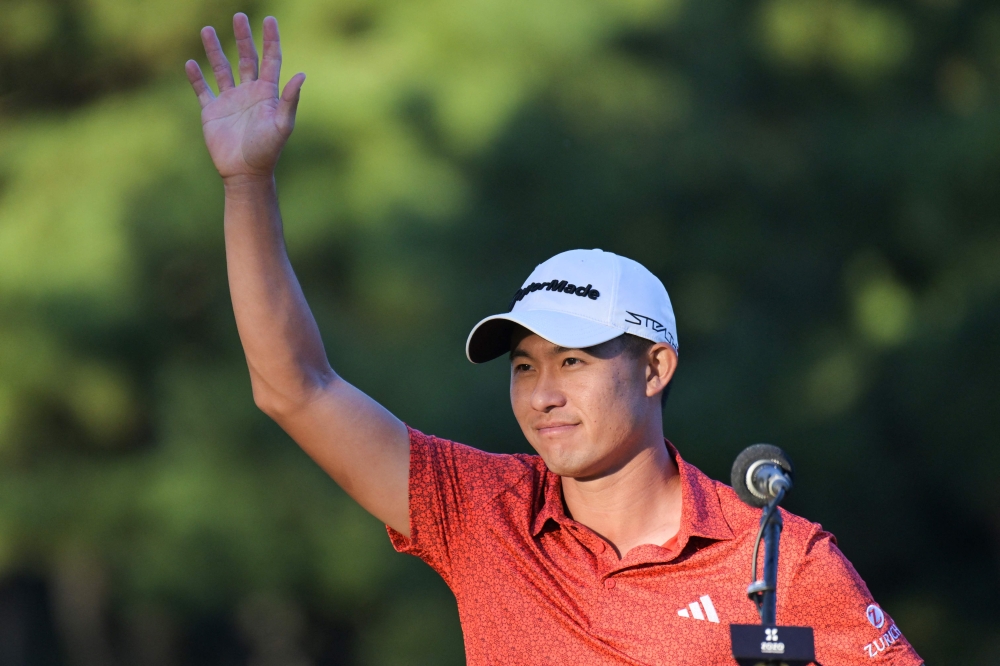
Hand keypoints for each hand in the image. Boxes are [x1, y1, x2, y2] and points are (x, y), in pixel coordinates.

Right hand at [185, 14, 304, 181]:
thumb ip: (289, 100)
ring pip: (221, 69)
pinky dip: (196, 77)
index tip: (269, 19)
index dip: (271, 40)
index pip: (271, 60)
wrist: (245, 172)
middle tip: (239, 16)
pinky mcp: (212, 111)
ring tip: (207, 29)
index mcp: (267, 93)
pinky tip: (190, 63)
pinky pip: (202, 90)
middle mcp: (249, 93)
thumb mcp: (282, 125)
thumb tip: (302, 75)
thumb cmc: (267, 151)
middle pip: (246, 58)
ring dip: (214, 50)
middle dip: (243, 37)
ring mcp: (230, 101)